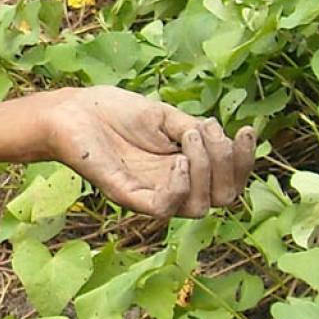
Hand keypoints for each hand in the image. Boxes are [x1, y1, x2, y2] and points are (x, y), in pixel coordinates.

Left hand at [41, 86, 254, 217]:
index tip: (246, 130)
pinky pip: (164, 208)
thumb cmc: (114, 113)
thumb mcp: (165, 117)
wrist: (71, 111)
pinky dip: (180, 187)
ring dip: (205, 170)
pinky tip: (178, 161)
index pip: (229, 181)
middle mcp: (172, 186)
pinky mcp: (127, 196)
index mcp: (185, 168)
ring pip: (199, 207)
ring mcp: (150, 193)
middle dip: (230, 166)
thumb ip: (195, 130)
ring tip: (189, 138)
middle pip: (223, 199)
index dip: (245, 162)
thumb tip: (223, 138)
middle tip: (209, 134)